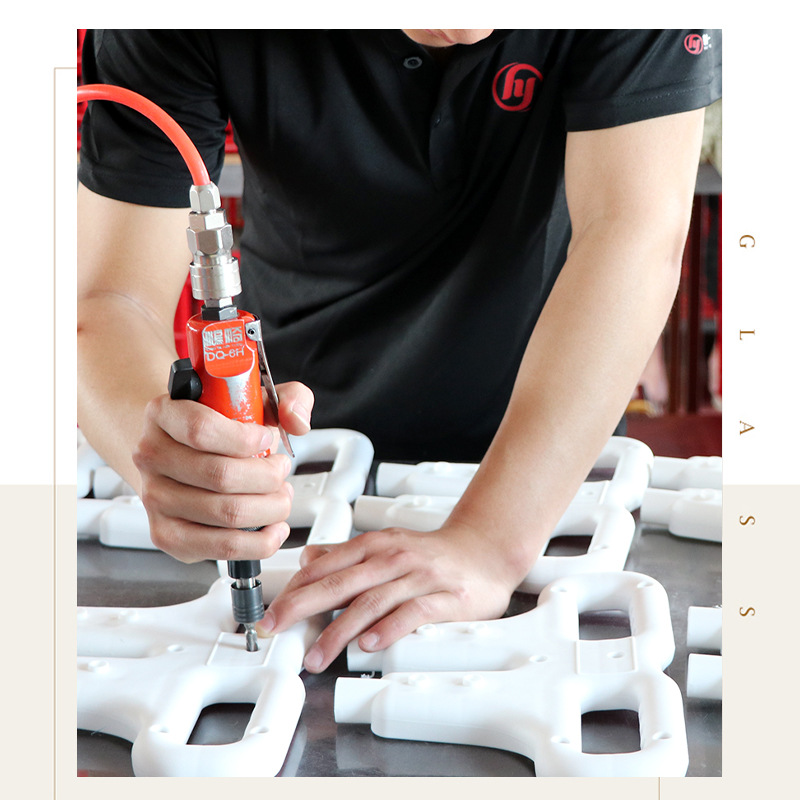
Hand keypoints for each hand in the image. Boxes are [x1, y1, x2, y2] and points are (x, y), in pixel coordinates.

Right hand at [132, 381, 313, 562]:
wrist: (182, 451)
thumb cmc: (220, 426)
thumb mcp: (254, 398)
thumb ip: (288, 398)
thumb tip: (296, 420)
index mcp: (164, 413)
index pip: (201, 429)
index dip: (244, 439)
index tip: (266, 438)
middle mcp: (152, 456)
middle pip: (220, 475)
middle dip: (268, 476)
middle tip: (281, 470)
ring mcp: (155, 498)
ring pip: (226, 513)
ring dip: (270, 507)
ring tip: (280, 495)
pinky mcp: (167, 535)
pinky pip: (222, 547)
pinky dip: (260, 541)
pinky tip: (273, 526)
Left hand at [259, 521, 521, 672]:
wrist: (486, 551)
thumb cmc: (433, 554)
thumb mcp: (386, 546)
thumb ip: (346, 555)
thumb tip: (308, 560)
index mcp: (376, 545)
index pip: (327, 565)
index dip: (296, 588)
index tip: (273, 611)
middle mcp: (394, 557)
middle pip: (342, 582)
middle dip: (303, 605)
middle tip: (277, 627)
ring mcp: (420, 577)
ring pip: (372, 602)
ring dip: (339, 631)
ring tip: (316, 656)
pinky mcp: (445, 599)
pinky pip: (413, 614)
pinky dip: (389, 629)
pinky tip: (369, 645)